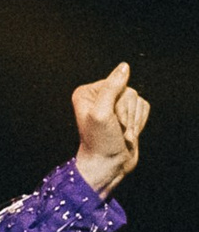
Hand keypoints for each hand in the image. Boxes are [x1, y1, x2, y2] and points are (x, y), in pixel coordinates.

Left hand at [72, 62, 149, 197]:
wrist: (108, 165)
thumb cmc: (101, 140)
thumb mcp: (102, 112)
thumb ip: (112, 88)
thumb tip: (125, 66)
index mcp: (87, 92)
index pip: (117, 84)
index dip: (120, 104)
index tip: (111, 120)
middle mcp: (100, 96)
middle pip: (130, 93)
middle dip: (127, 115)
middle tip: (117, 130)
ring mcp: (115, 105)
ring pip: (138, 101)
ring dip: (134, 121)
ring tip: (122, 134)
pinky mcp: (128, 114)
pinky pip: (144, 109)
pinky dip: (140, 123)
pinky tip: (129, 134)